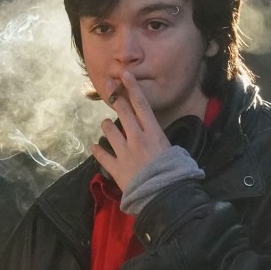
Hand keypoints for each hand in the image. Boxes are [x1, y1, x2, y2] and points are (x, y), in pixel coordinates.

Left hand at [90, 72, 169, 189]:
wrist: (163, 195)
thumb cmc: (175, 173)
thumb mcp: (171, 150)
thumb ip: (158, 139)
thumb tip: (154, 134)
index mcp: (153, 132)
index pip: (141, 104)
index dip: (132, 88)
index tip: (125, 74)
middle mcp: (136, 137)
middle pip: (123, 111)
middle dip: (114, 95)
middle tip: (107, 82)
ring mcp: (124, 152)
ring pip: (109, 130)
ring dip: (107, 126)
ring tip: (106, 125)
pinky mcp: (115, 167)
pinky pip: (102, 155)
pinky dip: (98, 150)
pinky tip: (95, 147)